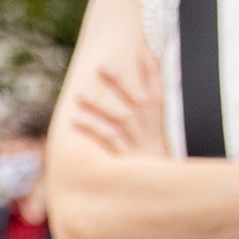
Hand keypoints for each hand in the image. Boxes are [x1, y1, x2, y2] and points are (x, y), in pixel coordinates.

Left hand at [60, 44, 167, 162]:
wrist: (163, 188)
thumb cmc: (159, 152)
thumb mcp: (162, 126)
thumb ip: (155, 94)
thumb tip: (147, 59)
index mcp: (160, 119)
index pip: (158, 91)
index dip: (152, 71)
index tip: (142, 50)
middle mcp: (148, 128)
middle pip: (133, 101)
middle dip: (118, 81)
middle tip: (100, 63)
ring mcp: (136, 143)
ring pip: (117, 119)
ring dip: (98, 104)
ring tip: (78, 92)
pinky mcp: (124, 158)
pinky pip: (106, 140)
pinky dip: (92, 128)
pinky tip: (74, 119)